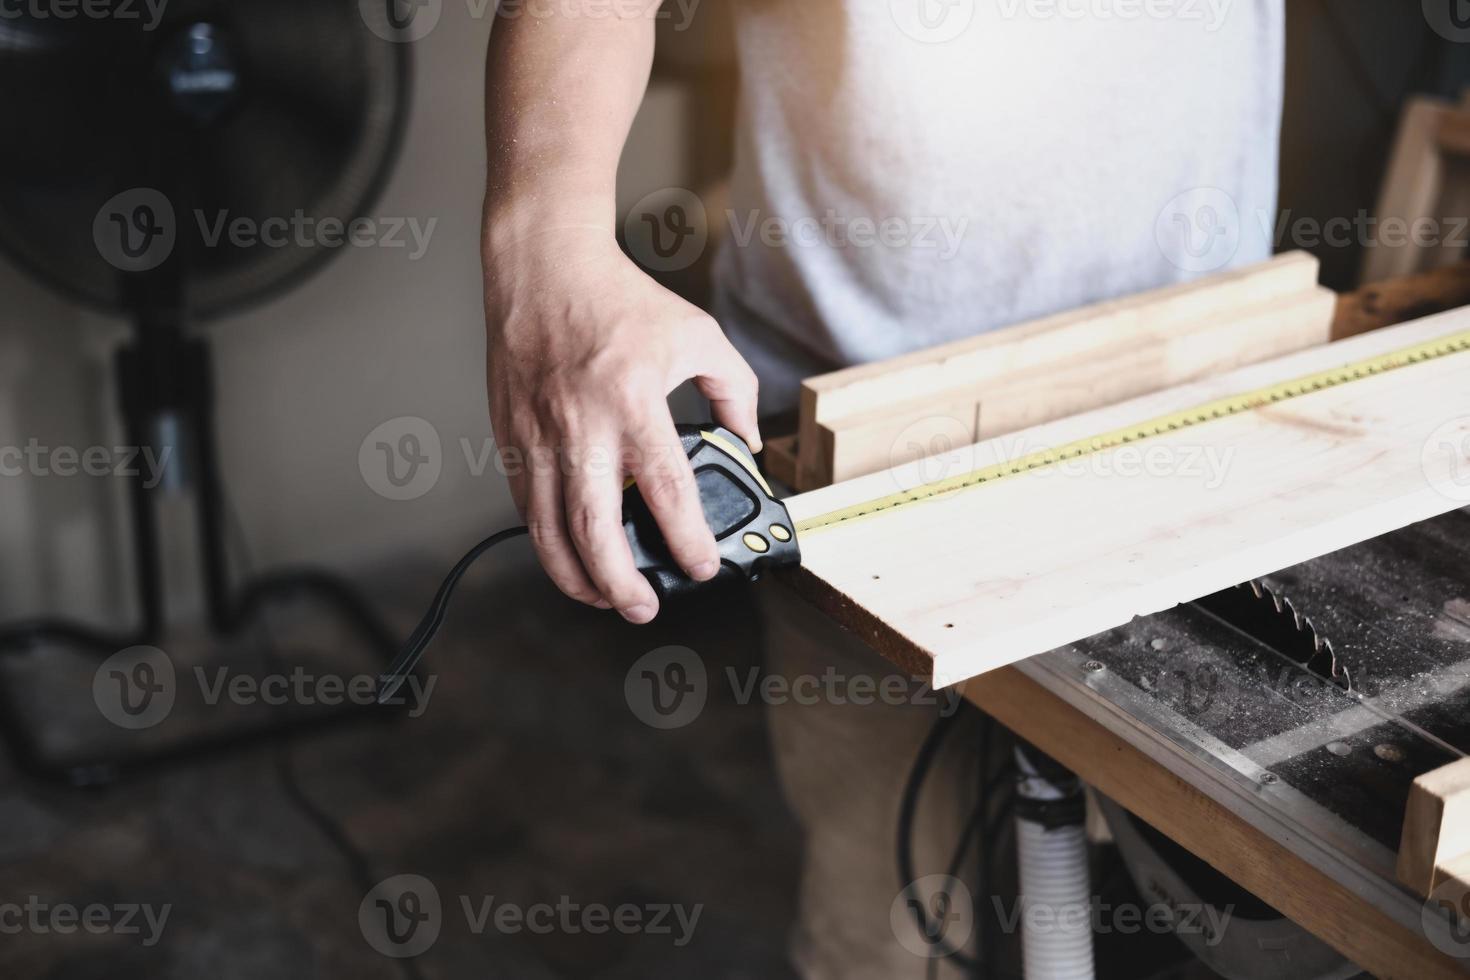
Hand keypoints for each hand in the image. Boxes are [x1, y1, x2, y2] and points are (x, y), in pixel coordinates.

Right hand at [484, 227, 760, 623]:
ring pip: (549, 528)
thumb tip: (746, 441)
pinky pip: (526, 504)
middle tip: (644, 605)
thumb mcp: (697, 335)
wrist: (542, 266)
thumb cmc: (617, 297)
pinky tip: (567, 555)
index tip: (703, 565)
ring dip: (576, 576)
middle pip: (596, 527)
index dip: (687, 540)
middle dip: (621, 582)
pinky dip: (546, 540)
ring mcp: (538, 433)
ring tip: (603, 598)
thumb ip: (734, 390)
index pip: (665, 491)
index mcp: (633, 400)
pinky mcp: (510, 435)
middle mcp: (581, 424)